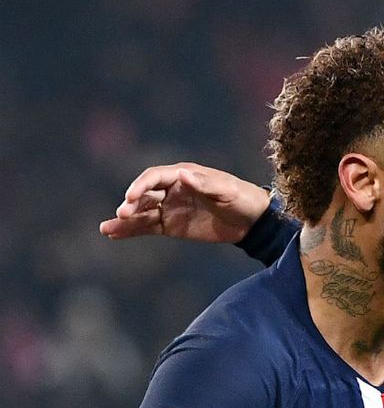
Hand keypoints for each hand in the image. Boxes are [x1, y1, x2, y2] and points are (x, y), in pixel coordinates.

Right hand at [101, 163, 271, 243]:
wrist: (252, 220)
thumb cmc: (241, 198)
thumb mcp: (227, 190)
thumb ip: (205, 184)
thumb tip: (183, 174)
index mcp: (183, 175)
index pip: (155, 177)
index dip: (141, 185)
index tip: (131, 197)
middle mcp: (171, 189)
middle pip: (144, 195)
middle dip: (131, 204)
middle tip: (122, 214)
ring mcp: (169, 208)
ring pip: (142, 212)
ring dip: (125, 219)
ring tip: (106, 229)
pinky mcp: (171, 225)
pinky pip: (147, 227)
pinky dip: (131, 230)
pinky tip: (114, 234)